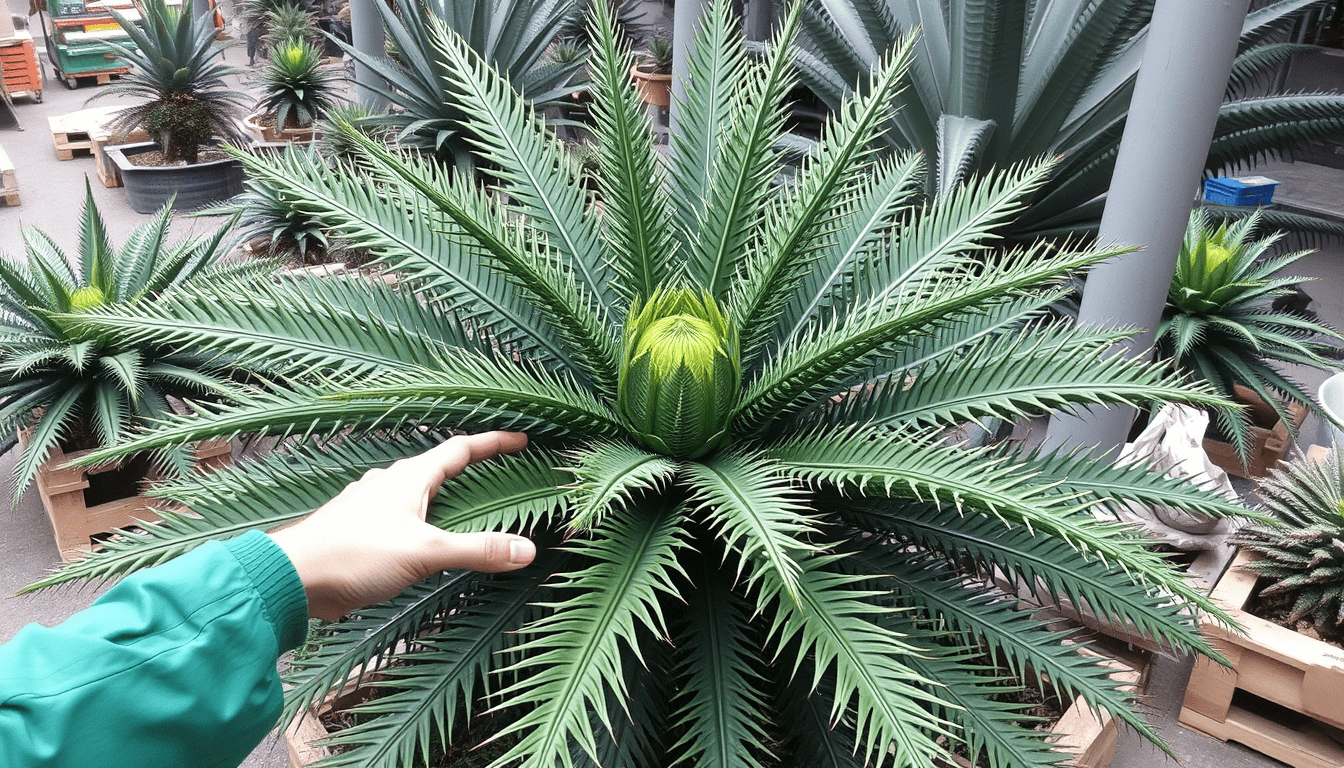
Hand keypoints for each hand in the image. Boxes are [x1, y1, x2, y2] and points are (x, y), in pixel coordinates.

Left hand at [268, 432, 536, 619]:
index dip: (493, 443)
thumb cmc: (354, 555)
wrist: (291, 576)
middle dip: (470, 469)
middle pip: (438, 467)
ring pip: (415, 492)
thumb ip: (477, 550)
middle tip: (499, 473)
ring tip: (465, 508)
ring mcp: (370, 505)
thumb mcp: (425, 552)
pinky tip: (421, 539)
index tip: (521, 439)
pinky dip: (421, 520)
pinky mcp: (357, 529)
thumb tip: (527, 549)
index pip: (460, 449)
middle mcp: (389, 483)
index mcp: (409, 478)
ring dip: (442, 496)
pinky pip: (399, 515)